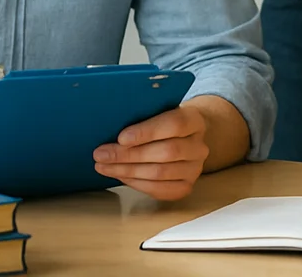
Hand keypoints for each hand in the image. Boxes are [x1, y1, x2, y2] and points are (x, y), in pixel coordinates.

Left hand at [93, 101, 210, 199]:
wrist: (185, 138)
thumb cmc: (165, 123)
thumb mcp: (159, 111)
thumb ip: (143, 116)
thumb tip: (110, 125)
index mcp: (194, 121)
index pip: (174, 124)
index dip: (147, 132)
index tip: (121, 138)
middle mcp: (199, 146)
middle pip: (166, 152)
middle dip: (129, 155)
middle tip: (102, 154)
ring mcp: (194, 169)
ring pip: (160, 173)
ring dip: (127, 171)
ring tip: (104, 166)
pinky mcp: (186, 186)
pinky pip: (159, 190)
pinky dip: (136, 184)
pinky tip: (120, 175)